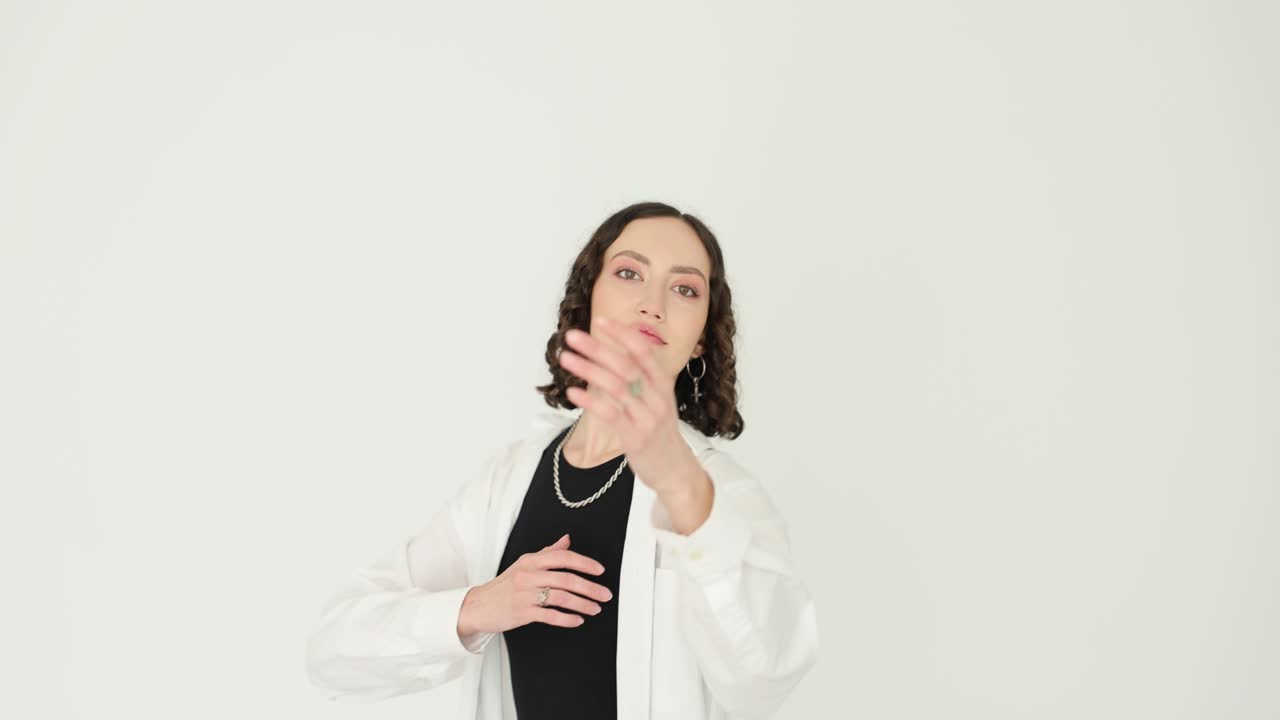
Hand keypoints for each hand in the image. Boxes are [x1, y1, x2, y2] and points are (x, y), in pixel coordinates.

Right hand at [456, 534, 613, 636]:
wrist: (477, 606)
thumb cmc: (504, 585)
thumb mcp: (524, 564)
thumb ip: (548, 552)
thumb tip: (567, 540)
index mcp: (531, 560)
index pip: (563, 557)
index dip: (584, 563)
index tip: (600, 570)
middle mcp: (528, 575)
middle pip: (566, 579)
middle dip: (590, 587)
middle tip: (605, 594)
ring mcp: (525, 594)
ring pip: (561, 597)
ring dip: (582, 604)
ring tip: (595, 609)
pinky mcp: (522, 612)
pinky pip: (550, 615)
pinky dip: (567, 619)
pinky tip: (578, 620)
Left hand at [557, 315, 697, 494]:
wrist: (675, 469)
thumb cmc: (659, 432)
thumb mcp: (657, 400)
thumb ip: (641, 379)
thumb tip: (614, 354)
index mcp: (662, 384)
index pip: (643, 352)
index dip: (623, 334)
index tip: (601, 320)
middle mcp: (657, 397)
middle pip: (625, 365)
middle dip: (597, 348)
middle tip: (572, 336)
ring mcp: (647, 417)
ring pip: (616, 387)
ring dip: (588, 369)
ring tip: (566, 358)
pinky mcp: (635, 437)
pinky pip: (611, 414)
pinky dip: (591, 401)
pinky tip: (572, 392)